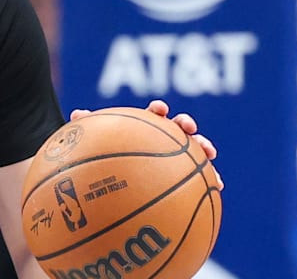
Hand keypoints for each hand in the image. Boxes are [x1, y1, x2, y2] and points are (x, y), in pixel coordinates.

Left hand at [70, 99, 222, 188]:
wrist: (121, 177)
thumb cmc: (109, 157)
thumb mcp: (97, 145)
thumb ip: (90, 130)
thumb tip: (77, 114)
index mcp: (146, 128)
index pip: (153, 114)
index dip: (158, 110)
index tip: (159, 110)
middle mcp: (165, 138)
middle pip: (178, 127)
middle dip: (185, 124)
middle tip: (188, 128)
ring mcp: (178, 156)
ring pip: (195, 149)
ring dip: (205, 147)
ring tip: (210, 154)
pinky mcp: (186, 174)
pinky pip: (201, 175)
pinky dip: (211, 177)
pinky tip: (218, 185)